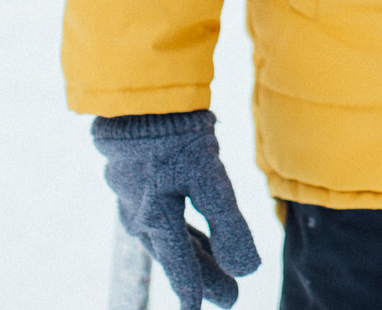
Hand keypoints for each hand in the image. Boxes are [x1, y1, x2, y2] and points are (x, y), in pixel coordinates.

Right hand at [91, 110, 262, 309]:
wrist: (138, 94)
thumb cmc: (173, 134)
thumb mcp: (208, 178)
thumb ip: (227, 224)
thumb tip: (247, 269)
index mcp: (156, 221)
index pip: (181, 266)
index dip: (196, 288)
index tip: (202, 309)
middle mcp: (140, 216)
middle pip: (177, 254)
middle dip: (204, 275)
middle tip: (230, 297)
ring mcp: (134, 198)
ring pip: (168, 237)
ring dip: (193, 254)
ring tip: (215, 271)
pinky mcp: (136, 179)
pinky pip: (159, 217)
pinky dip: (178, 231)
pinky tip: (186, 231)